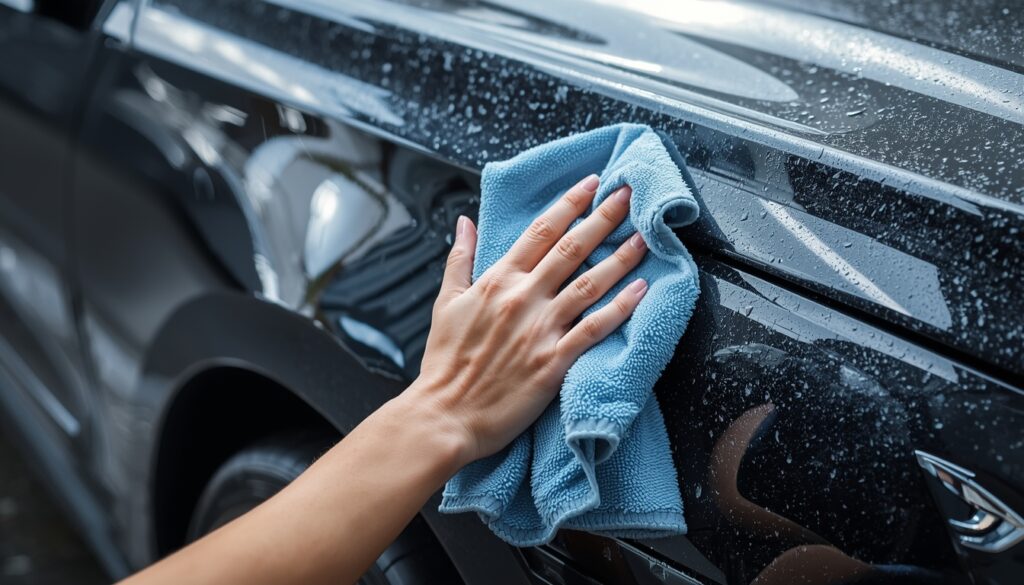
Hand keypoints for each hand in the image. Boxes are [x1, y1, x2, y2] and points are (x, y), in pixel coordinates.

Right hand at [407, 174, 648, 466]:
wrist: (444, 415)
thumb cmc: (444, 363)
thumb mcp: (446, 302)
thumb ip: (460, 258)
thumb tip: (465, 222)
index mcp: (497, 281)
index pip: (540, 231)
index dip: (570, 204)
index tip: (592, 184)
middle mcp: (522, 298)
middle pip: (571, 248)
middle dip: (603, 218)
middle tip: (628, 195)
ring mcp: (540, 329)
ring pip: (589, 284)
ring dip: (619, 258)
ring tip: (644, 237)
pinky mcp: (553, 362)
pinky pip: (594, 328)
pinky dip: (620, 308)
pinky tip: (641, 290)